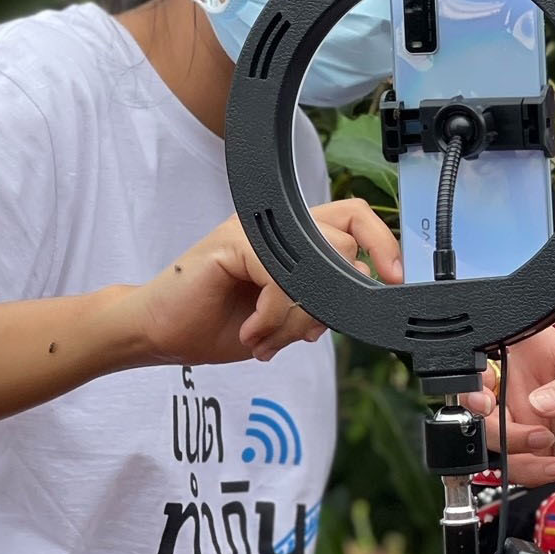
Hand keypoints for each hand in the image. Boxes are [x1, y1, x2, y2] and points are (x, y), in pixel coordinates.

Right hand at [118, 200, 403, 365]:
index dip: (383, 243)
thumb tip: (361, 296)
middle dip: (330, 301)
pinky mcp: (233, 241)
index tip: (395, 280)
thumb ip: (322, 301)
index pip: (356, 217)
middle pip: (345, 240)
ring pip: (319, 263)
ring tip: (265, 336)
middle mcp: (277, 224)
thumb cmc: (218, 323)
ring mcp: (255, 227)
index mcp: (295, 236)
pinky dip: (272, 316)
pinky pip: (282, 279)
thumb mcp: (287, 317)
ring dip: (297, 315)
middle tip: (300, 332)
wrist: (159, 333)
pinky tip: (252, 332)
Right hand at [465, 328, 554, 489]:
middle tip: (493, 411)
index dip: (481, 351)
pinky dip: (529, 469)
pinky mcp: (536, 454)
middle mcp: (531, 387)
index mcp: (548, 355)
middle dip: (477, 404)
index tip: (485, 371)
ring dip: (512, 442)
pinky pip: (511, 466)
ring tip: (548, 443)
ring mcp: (531, 422)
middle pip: (480, 390)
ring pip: (490, 432)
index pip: (502, 339)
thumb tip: (539, 400)